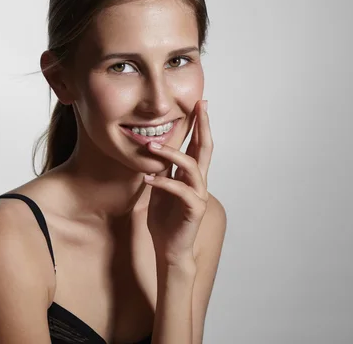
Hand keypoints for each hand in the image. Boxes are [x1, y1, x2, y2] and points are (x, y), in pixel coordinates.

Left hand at [143, 100, 212, 266]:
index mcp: (192, 176)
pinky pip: (180, 190)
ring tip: (151, 145)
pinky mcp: (194, 209)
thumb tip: (156, 147)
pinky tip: (147, 179)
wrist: (169, 248)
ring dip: (171, 153)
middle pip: (205, 148)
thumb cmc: (165, 220)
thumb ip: (163, 169)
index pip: (198, 145)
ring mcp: (199, 195)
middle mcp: (199, 182)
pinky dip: (163, 182)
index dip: (200, 125)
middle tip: (200, 106)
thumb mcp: (160, 188)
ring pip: (191, 166)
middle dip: (202, 126)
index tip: (200, 104)